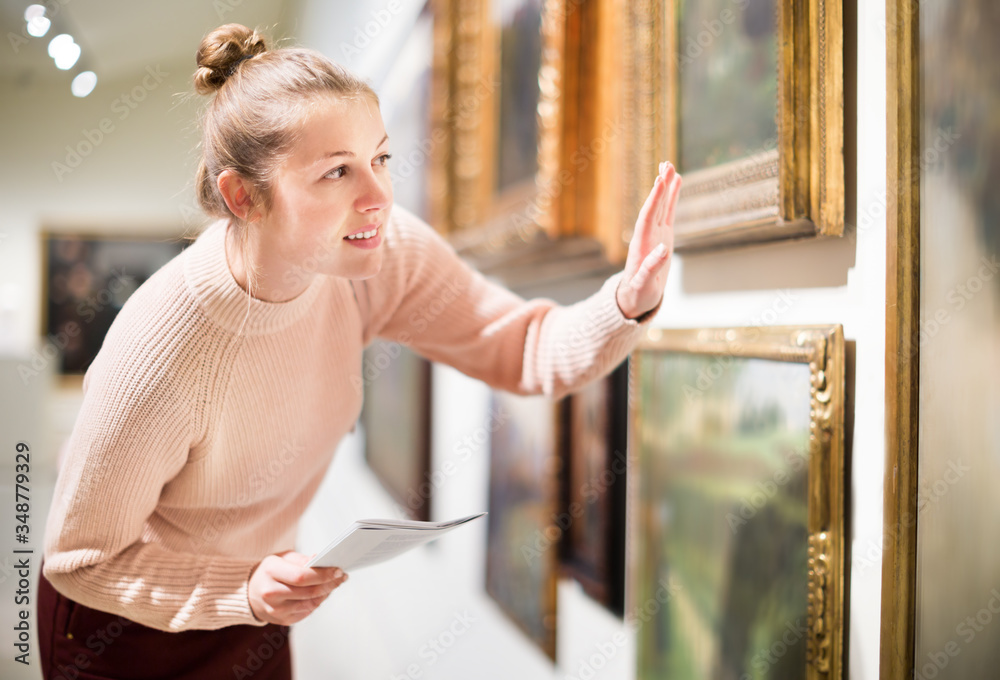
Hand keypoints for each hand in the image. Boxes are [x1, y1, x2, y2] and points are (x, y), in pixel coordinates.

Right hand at [248, 550, 347, 624]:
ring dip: (326, 593)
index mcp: (270, 572)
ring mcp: (276, 610)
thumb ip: (301, 560)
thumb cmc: (268, 572)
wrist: (250, 593)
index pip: (302, 576)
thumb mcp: (281, 558)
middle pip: (309, 591)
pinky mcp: (282, 620)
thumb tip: (320, 560)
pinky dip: (318, 602)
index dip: (323, 574)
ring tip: (334, 584)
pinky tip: (322, 593)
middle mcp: (271, 593)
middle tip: (341, 577)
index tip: (338, 570)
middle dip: (330, 584)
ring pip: (311, 603)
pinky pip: (307, 611)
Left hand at [616, 161, 681, 318]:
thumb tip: (663, 249)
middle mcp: (647, 235)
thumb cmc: (638, 294)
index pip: (648, 217)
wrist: (635, 297)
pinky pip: (668, 213)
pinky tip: (676, 182)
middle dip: (660, 187)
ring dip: (665, 187)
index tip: (660, 182)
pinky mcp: (663, 235)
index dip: (654, 200)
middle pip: (654, 206)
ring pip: (661, 206)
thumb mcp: (643, 285)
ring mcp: (656, 234)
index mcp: (641, 245)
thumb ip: (650, 268)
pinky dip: (672, 197)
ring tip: (670, 166)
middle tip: (667, 165)